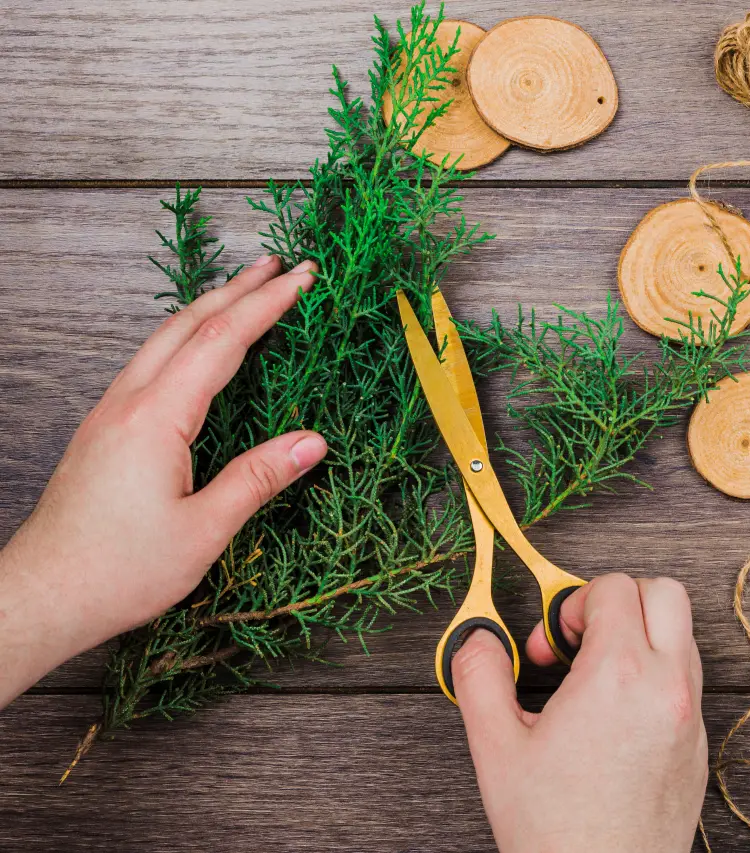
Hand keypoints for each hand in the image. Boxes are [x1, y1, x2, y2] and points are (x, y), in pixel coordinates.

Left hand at [0, 256, 327, 706]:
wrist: (43, 596)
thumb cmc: (119, 570)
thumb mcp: (204, 530)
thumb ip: (258, 478)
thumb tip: (312, 442)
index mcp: (157, 418)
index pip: (222, 342)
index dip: (267, 305)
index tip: (303, 277)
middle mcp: (128, 403)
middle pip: (187, 325)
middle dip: (236, 288)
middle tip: (277, 262)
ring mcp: (110, 414)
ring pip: (162, 339)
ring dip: (207, 308)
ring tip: (242, 290)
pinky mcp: (103, 432)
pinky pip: (149, 363)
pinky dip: (184, 338)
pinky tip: (195, 348)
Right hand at [453, 574, 707, 852]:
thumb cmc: (555, 829)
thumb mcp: (497, 748)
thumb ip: (481, 677)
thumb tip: (480, 640)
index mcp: (619, 675)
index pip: (617, 587)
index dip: (574, 602)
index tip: (553, 642)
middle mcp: (667, 687)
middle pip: (667, 592)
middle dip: (620, 601)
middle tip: (582, 640)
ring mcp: (691, 716)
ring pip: (682, 634)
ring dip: (641, 637)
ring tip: (594, 680)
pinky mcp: (700, 744)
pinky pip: (688, 680)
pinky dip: (656, 675)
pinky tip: (616, 714)